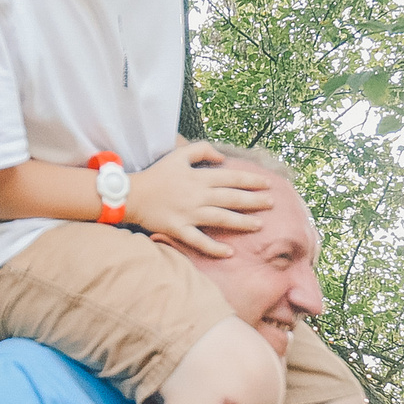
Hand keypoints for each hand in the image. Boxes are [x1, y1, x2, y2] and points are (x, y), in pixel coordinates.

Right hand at [129, 141, 275, 256]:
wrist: (132, 194)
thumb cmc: (156, 174)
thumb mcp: (178, 154)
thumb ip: (201, 150)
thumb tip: (222, 158)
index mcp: (199, 177)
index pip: (231, 178)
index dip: (251, 181)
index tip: (268, 184)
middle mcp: (197, 196)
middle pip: (231, 198)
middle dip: (254, 201)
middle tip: (272, 204)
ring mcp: (189, 214)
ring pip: (221, 218)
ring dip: (242, 222)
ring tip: (259, 225)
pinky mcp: (179, 229)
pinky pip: (199, 241)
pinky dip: (214, 248)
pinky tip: (230, 253)